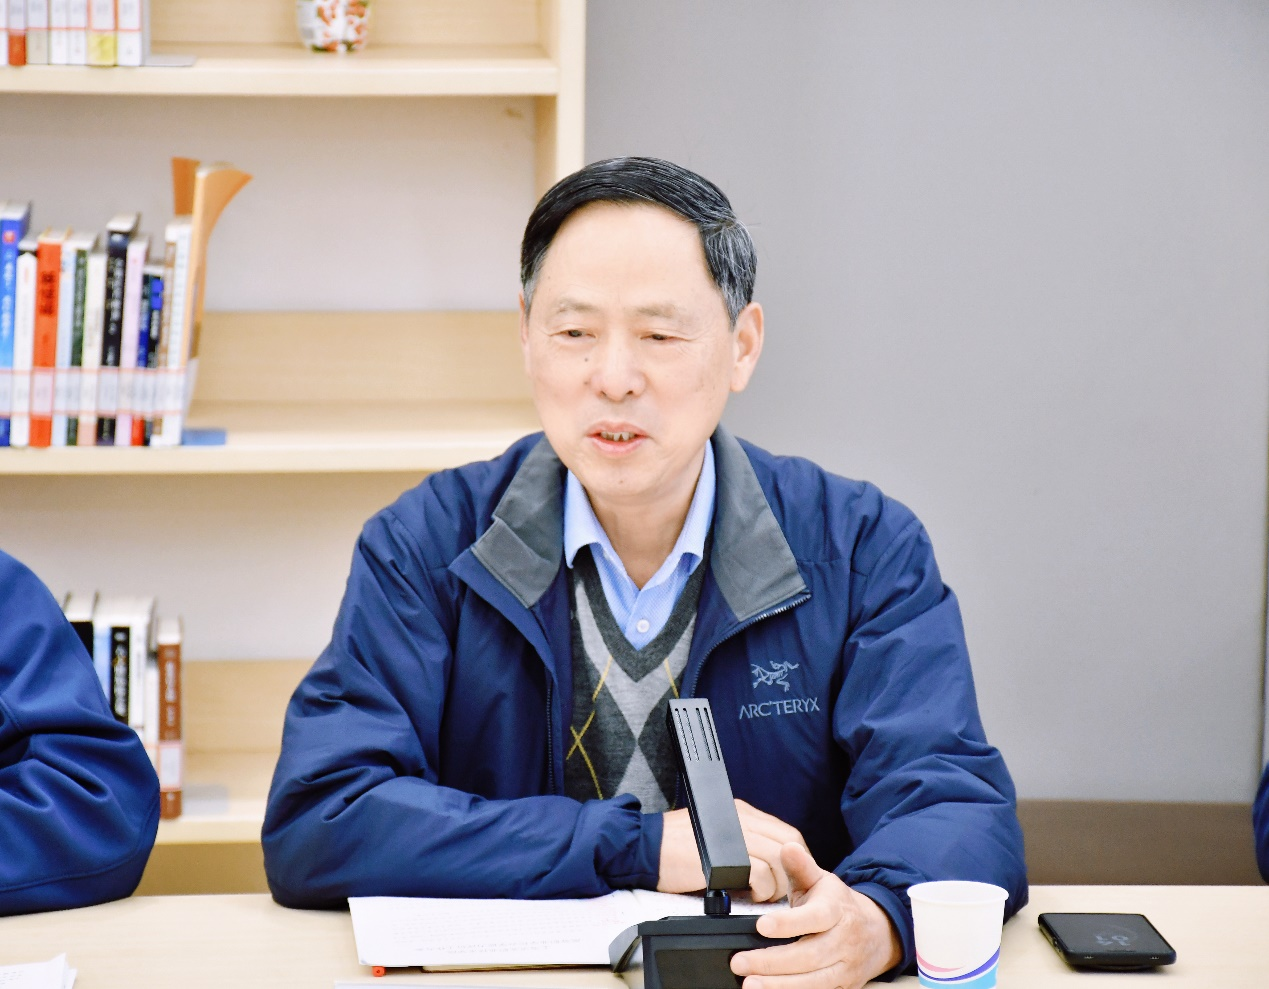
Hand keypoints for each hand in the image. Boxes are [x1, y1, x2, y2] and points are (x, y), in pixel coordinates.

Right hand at [657, 799, 808, 900]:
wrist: (640, 848)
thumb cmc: (673, 848)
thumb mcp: (712, 836)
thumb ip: (739, 842)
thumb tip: (767, 865)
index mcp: (739, 812)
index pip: (784, 831)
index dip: (794, 857)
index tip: (790, 877)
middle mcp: (740, 817)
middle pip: (787, 842)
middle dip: (790, 873)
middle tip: (778, 892)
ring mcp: (733, 834)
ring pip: (777, 859)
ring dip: (775, 884)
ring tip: (759, 896)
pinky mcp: (724, 855)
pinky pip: (760, 873)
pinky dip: (759, 889)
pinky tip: (744, 895)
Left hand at [730, 842, 902, 988]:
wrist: (878, 932)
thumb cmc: (838, 905)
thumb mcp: (821, 881)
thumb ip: (801, 866)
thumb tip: (788, 847)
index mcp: (836, 910)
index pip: (815, 918)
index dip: (789, 923)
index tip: (762, 925)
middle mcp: (843, 940)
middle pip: (809, 956)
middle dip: (772, 962)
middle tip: (740, 962)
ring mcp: (845, 967)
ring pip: (813, 981)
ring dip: (779, 985)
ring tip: (750, 983)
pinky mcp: (843, 986)